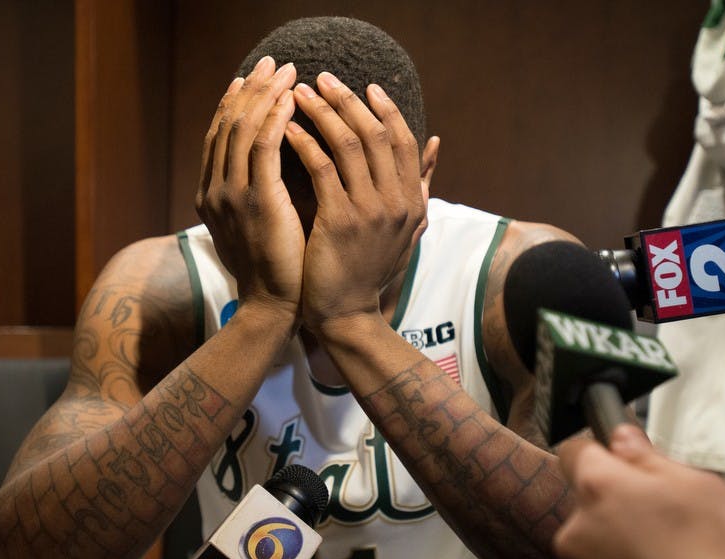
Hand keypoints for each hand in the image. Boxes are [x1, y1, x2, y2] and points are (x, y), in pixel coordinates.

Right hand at [195, 55, 303, 314]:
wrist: (272, 308)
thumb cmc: (275, 272)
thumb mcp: (256, 229)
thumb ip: (257, 197)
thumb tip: (271, 174)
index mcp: (212, 197)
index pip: (219, 138)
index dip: (235, 104)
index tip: (252, 79)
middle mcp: (214, 191)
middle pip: (227, 125)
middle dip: (250, 90)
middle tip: (272, 63)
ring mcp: (232, 195)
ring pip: (243, 129)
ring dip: (265, 95)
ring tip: (287, 72)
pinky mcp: (257, 202)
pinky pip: (262, 148)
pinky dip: (275, 119)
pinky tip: (291, 101)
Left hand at [285, 72, 429, 331]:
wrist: (347, 314)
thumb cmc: (369, 269)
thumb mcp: (406, 228)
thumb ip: (419, 185)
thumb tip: (436, 143)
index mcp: (412, 202)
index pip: (403, 141)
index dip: (385, 110)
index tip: (365, 86)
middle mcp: (397, 203)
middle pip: (375, 134)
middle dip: (348, 100)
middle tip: (323, 78)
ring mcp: (370, 212)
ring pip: (348, 144)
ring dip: (322, 112)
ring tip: (299, 94)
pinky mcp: (339, 221)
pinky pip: (321, 168)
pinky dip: (304, 142)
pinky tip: (287, 129)